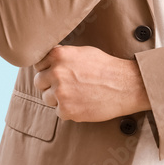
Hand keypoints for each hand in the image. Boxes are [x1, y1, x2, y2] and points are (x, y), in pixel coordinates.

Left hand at [32, 45, 150, 121]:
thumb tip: (46, 61)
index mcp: (58, 55)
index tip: (56, 73)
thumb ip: (61, 56)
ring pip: (46, 98)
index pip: (38, 64)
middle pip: (39, 82)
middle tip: (66, 86)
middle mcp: (56, 72)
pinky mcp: (66, 110)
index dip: (47, 69)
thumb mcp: (81, 52)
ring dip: (58, 99)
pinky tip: (81, 103)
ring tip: (76, 95)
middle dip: (49, 85)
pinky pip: (58, 112)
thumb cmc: (105, 67)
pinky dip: (68, 110)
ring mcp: (60, 92)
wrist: (125, 85)